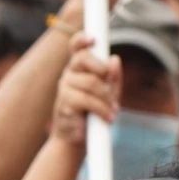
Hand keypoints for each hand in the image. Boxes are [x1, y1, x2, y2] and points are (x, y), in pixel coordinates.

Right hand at [52, 32, 120, 146]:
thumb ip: (113, 78)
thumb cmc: (93, 115)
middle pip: (83, 58)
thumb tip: (114, 59)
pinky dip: (101, 109)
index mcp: (78, 69)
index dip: (81, 40)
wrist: (76, 140)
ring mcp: (64, 89)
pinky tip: (107, 118)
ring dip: (106, 98)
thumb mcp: (109, 95)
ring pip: (90, 82)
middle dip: (101, 69)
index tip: (92, 39)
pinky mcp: (64, 105)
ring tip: (112, 112)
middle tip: (110, 87)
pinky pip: (86, 101)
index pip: (75, 48)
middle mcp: (68, 75)